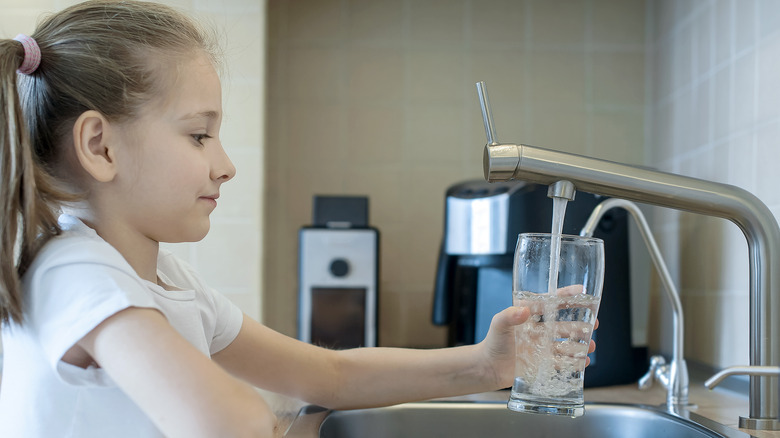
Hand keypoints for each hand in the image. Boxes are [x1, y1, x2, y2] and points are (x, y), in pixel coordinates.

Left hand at [477, 293, 598, 389]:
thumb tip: (523, 311)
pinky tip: (583, 362)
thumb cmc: (492, 342)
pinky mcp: (543, 363)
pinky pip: (562, 362)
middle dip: (581, 323)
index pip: (550, 301)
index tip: (581, 290)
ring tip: (592, 345)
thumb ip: (509, 316)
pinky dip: (574, 362)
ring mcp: (542, 347)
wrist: (488, 368)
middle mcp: (539, 330)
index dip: (566, 295)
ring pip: (567, 343)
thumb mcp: (498, 324)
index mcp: (529, 314)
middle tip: (595, 323)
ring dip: (581, 344)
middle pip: (564, 324)